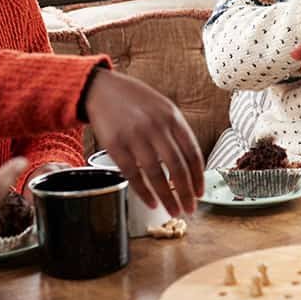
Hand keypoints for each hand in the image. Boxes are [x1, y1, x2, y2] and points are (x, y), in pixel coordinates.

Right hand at [81, 69, 204, 216]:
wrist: (101, 88)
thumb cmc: (133, 99)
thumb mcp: (161, 106)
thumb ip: (175, 131)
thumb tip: (189, 164)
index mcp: (172, 117)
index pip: (192, 152)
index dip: (198, 176)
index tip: (200, 192)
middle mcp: (155, 126)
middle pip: (177, 167)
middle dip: (186, 192)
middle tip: (190, 208)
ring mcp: (134, 136)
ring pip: (156, 174)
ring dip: (167, 196)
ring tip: (174, 211)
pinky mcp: (115, 145)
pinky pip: (133, 174)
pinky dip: (144, 192)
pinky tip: (152, 202)